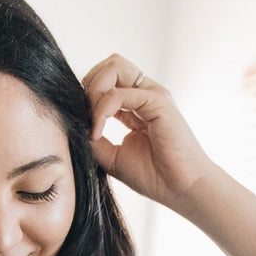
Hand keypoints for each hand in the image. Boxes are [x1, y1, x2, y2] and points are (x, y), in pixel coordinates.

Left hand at [82, 53, 215, 211]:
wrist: (182, 190)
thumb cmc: (154, 177)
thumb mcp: (113, 157)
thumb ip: (94, 138)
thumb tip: (74, 125)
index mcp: (138, 105)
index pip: (107, 80)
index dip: (88, 96)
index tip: (83, 127)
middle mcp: (146, 94)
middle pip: (109, 64)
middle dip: (89, 86)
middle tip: (85, 119)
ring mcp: (153, 95)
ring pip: (113, 67)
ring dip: (94, 91)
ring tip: (92, 123)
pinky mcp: (158, 102)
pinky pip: (119, 94)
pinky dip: (101, 110)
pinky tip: (98, 132)